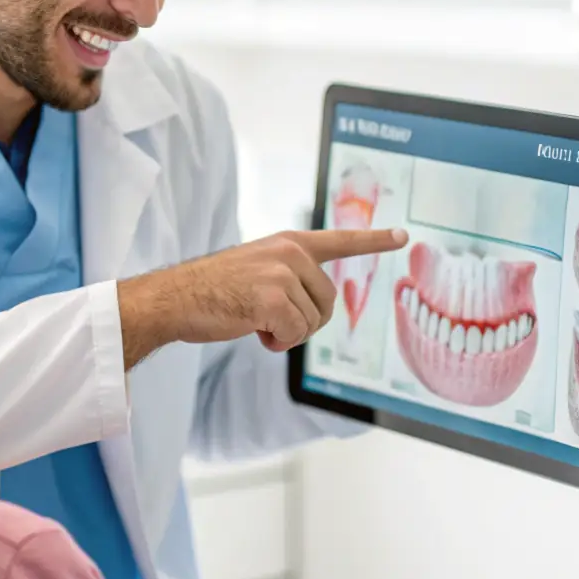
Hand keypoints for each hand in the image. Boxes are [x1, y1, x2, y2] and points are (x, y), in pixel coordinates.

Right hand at [117, 227, 407, 367]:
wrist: (174, 299)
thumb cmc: (212, 291)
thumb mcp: (257, 269)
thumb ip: (289, 276)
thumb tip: (317, 306)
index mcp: (288, 243)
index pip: (340, 240)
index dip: (374, 241)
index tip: (403, 236)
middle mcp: (290, 252)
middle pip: (328, 303)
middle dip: (304, 321)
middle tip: (266, 318)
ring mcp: (281, 273)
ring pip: (312, 323)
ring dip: (287, 334)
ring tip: (253, 320)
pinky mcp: (272, 298)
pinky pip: (295, 335)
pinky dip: (276, 342)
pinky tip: (252, 330)